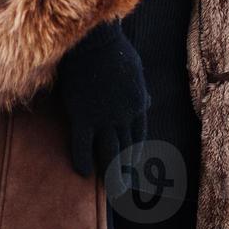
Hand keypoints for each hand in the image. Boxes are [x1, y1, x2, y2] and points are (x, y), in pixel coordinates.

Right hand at [54, 20, 149, 198]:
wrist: (93, 38)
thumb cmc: (113, 49)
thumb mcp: (136, 70)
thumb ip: (139, 91)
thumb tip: (146, 104)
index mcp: (138, 104)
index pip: (139, 137)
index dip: (135, 155)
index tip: (134, 168)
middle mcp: (124, 116)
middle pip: (126, 150)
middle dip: (126, 171)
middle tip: (125, 188)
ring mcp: (103, 117)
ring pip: (109, 153)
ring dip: (112, 174)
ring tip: (112, 190)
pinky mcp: (82, 115)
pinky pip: (82, 144)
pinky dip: (83, 159)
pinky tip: (83, 171)